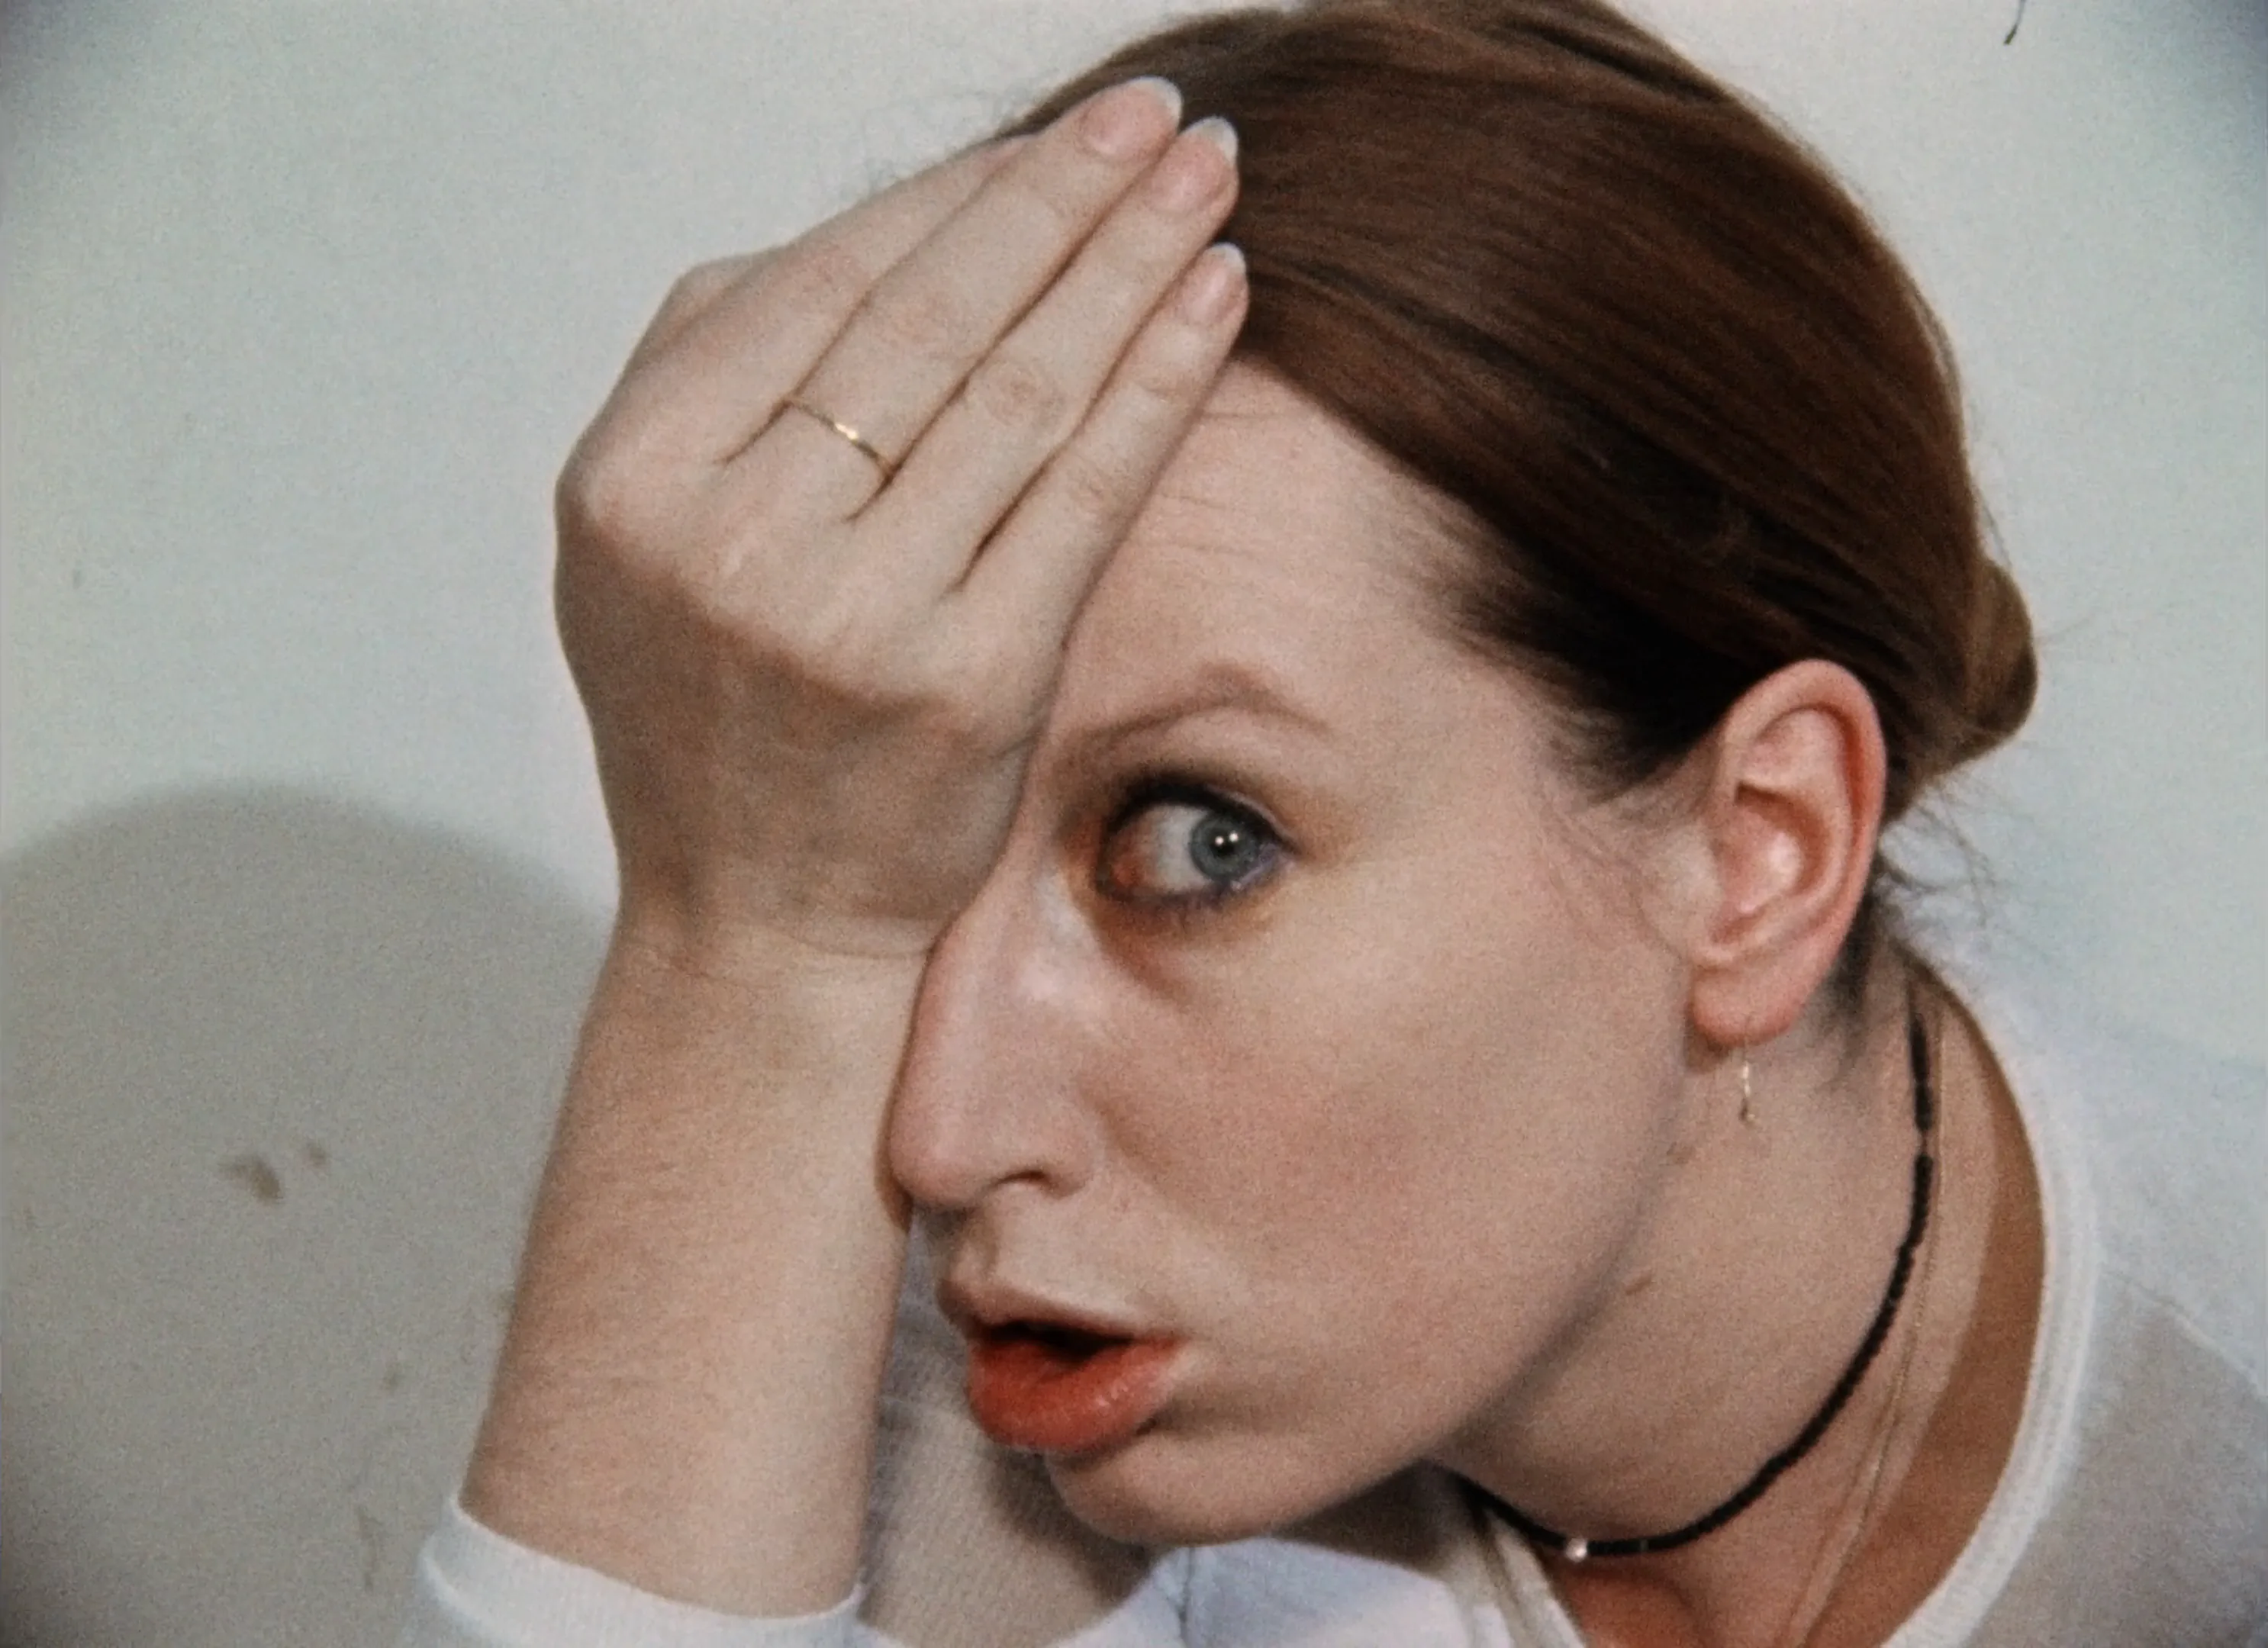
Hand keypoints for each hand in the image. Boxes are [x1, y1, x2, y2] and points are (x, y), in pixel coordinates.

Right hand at [554, 79, 1243, 964]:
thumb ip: (716, 373)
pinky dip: (1156, 384)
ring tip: (1207, 179)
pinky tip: (1212, 300)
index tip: (1055, 142)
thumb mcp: (645, 538)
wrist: (756, 916)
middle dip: (1062, 196)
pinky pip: (1083, 495)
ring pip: (1021, 390)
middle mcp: (735, 540)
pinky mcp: (970, 681)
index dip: (956, 197)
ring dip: (1129, 263)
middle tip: (1157, 120)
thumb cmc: (716, 714)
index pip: (821, 287)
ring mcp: (856, 615)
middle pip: (932, 317)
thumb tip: (897, 226)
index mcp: (635, 477)